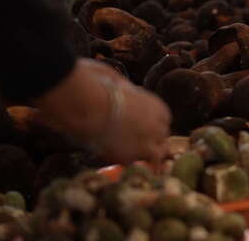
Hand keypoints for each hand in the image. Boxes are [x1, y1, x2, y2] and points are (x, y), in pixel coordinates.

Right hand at [33, 58, 171, 164]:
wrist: (86, 103)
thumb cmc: (96, 85)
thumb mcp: (118, 81)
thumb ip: (125, 91)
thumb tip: (118, 89)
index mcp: (158, 107)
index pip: (163, 122)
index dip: (150, 127)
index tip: (138, 129)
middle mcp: (158, 127)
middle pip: (161, 141)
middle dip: (149, 144)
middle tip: (132, 147)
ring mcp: (146, 145)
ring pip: (154, 158)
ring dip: (143, 159)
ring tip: (128, 160)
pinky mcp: (130, 159)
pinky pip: (132, 166)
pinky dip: (125, 166)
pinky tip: (113, 164)